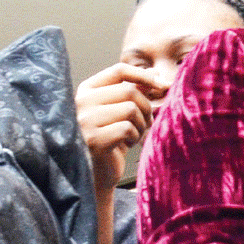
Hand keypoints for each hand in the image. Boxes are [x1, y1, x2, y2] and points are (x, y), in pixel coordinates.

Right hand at [74, 63, 162, 186]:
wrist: (96, 173)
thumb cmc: (111, 139)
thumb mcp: (120, 111)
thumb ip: (134, 91)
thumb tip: (158, 75)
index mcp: (86, 90)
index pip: (119, 70)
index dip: (144, 76)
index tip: (162, 85)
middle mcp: (81, 102)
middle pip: (129, 91)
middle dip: (146, 108)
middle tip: (146, 123)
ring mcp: (85, 121)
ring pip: (130, 109)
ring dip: (141, 124)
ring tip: (134, 135)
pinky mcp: (94, 140)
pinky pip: (127, 128)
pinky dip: (134, 137)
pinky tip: (127, 144)